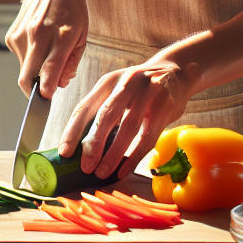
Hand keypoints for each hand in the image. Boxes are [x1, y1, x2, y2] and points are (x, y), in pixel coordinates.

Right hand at [5, 0, 87, 97]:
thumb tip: (59, 84)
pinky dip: (28, 58)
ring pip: (23, 69)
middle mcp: (38, 36)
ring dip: (34, 70)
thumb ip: (71, 62)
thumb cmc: (72, 9)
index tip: (47, 98)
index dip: (47, 90)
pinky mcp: (12, 35)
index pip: (50, 71)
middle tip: (44, 92)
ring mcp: (22, 35)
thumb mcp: (83, 34)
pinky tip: (38, 41)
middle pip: (27, 78)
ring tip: (46, 51)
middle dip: (33, 92)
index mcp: (61, 36)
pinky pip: (19, 57)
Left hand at [57, 59, 195, 179]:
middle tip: (86, 166)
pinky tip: (124, 170)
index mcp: (108, 81)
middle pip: (106, 116)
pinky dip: (134, 156)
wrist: (177, 71)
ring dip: (113, 154)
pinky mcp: (164, 106)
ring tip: (102, 172)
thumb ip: (103, 110)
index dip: (73, 130)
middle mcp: (126, 83)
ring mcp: (147, 93)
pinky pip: (147, 136)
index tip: (65, 152)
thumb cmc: (141, 87)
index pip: (86, 106)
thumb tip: (82, 145)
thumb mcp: (118, 89)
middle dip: (93, 144)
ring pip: (127, 128)